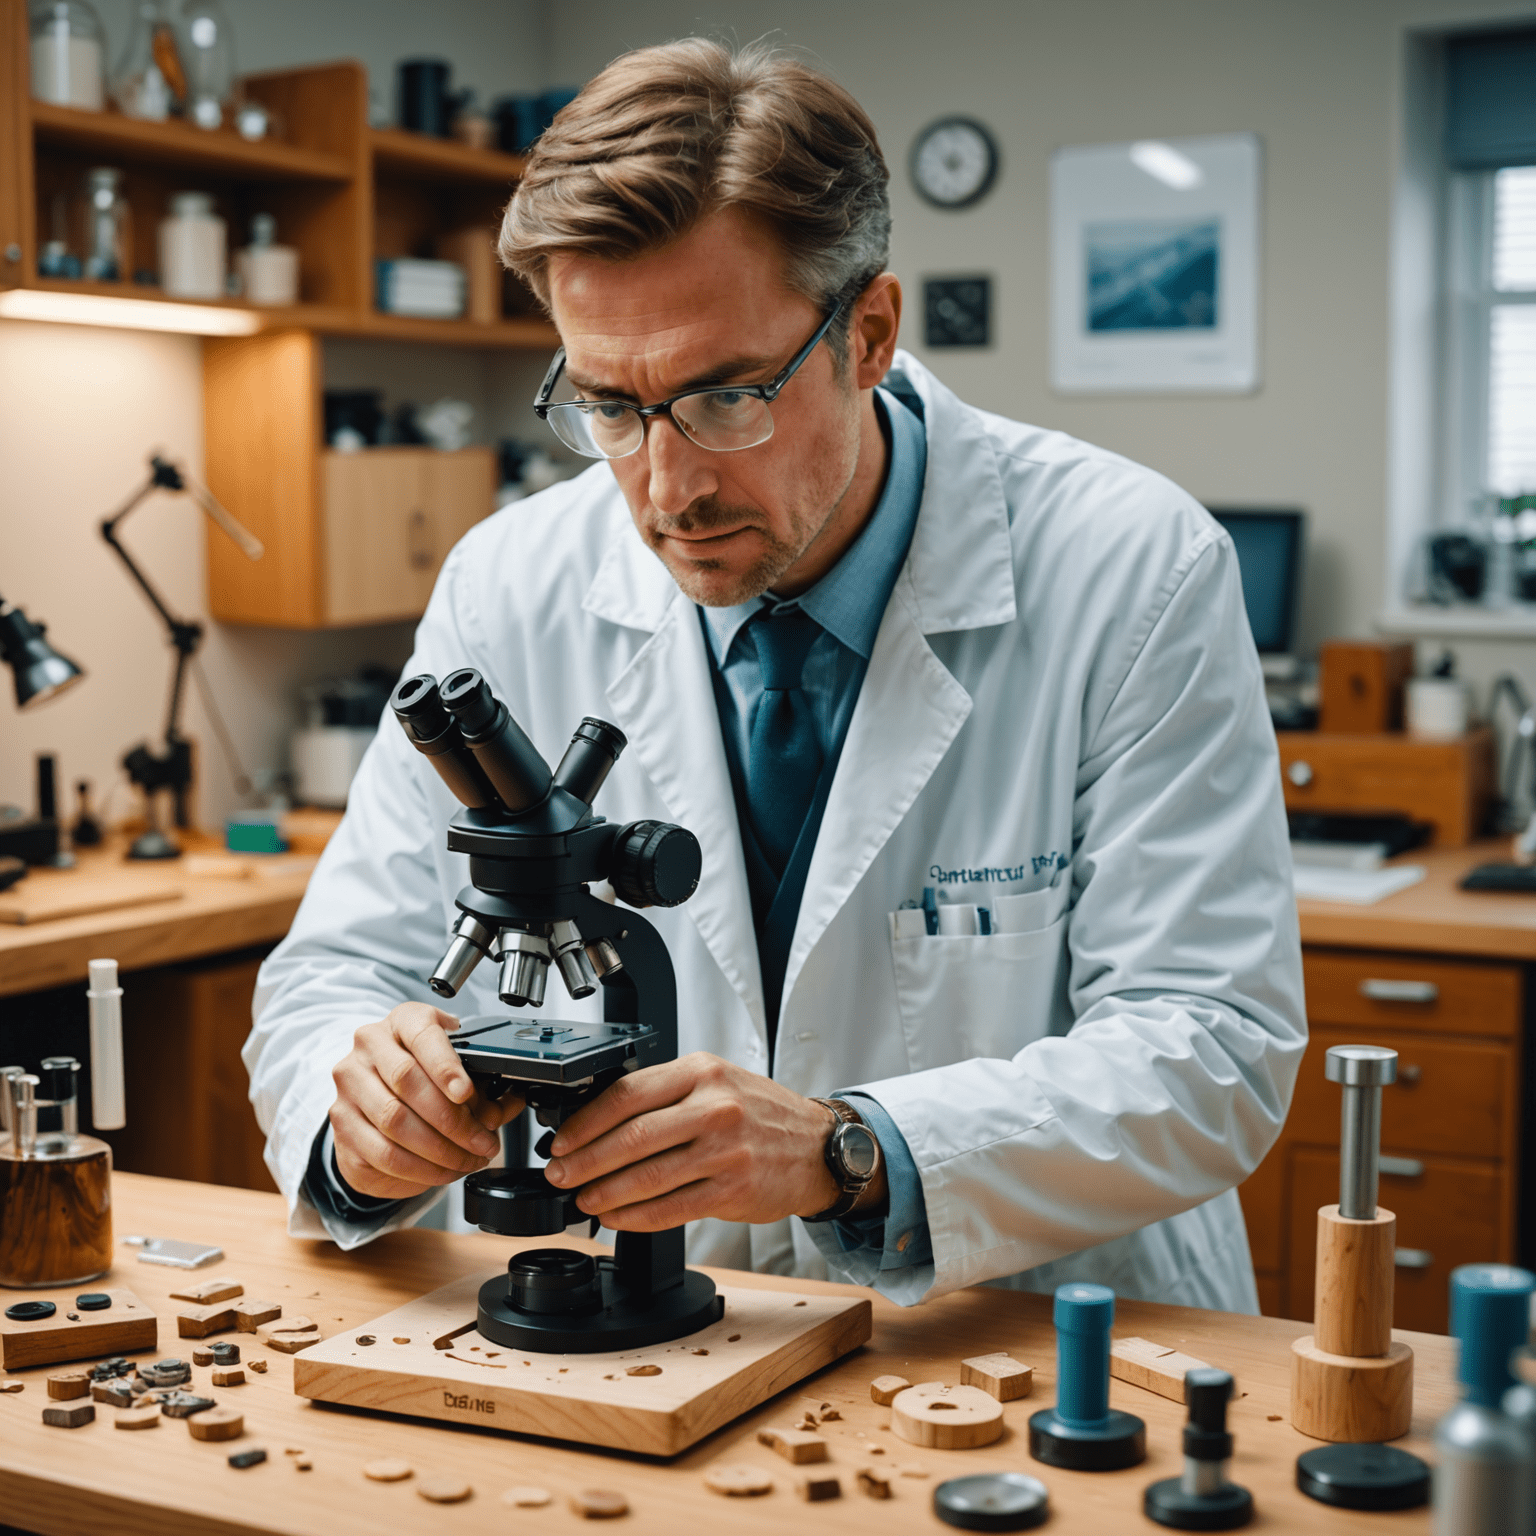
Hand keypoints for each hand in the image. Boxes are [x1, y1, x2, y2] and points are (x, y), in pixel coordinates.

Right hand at [329, 1002, 524, 1200]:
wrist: (375, 1095)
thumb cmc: (422, 1075)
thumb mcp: (456, 1070)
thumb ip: (485, 1087)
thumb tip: (508, 1105)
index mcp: (401, 1022)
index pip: (422, 1034)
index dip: (445, 1065)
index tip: (465, 1093)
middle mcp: (368, 1049)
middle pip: (407, 1082)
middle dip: (453, 1120)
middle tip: (482, 1142)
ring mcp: (349, 1087)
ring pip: (393, 1122)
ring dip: (439, 1150)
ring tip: (467, 1159)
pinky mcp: (342, 1125)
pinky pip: (381, 1154)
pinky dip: (418, 1169)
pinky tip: (441, 1171)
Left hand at [542, 1052, 883, 1229]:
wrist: (818, 1146)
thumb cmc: (760, 1113)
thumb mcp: (717, 1081)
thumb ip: (667, 1094)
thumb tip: (599, 1122)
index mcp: (702, 1072)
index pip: (627, 1094)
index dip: (586, 1123)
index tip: (562, 1142)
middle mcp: (714, 1106)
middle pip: (631, 1137)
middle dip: (585, 1162)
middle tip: (560, 1176)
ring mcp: (725, 1150)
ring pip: (647, 1176)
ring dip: (605, 1193)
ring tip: (584, 1200)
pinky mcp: (733, 1189)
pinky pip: (671, 1208)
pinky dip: (635, 1216)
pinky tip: (617, 1217)